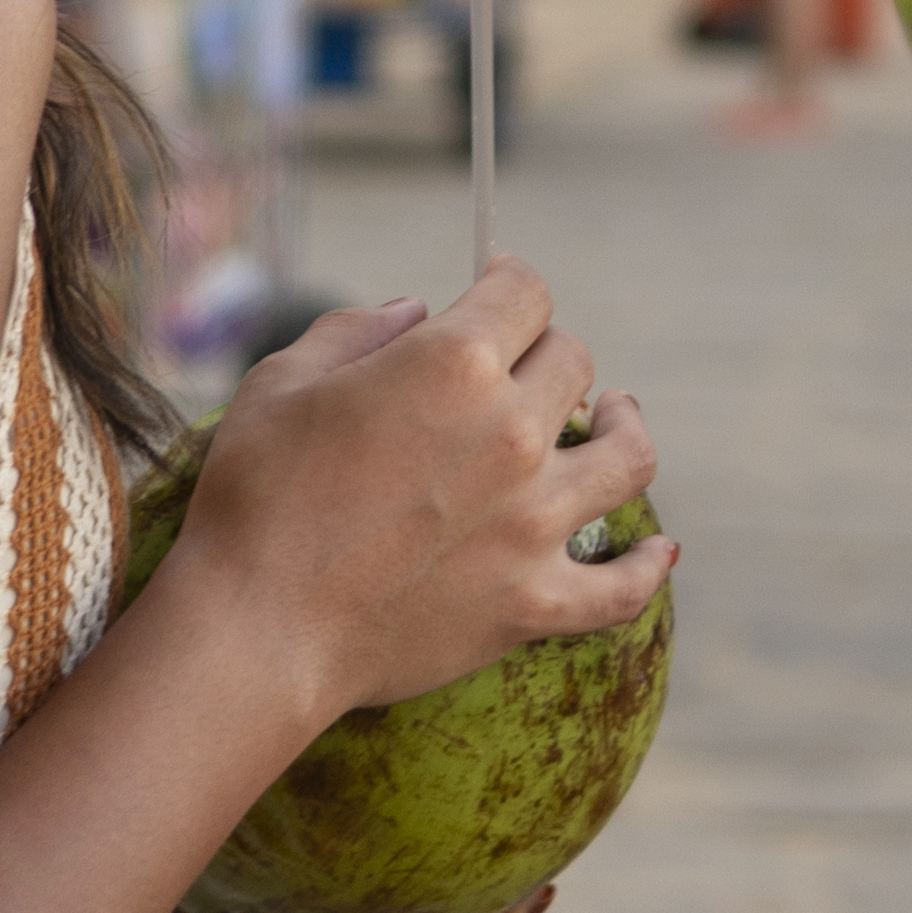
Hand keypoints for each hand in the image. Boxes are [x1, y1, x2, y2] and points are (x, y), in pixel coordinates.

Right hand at [167, 257, 675, 725]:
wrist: (257, 628)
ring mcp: (533, 521)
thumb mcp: (283, 380)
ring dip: (622, 428)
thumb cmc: (255, 496)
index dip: (509, 283)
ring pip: (627, 455)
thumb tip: (419, 311)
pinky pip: (622, 586)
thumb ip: (360, 329)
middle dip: (543, 355)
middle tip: (518, 371)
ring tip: (613, 421)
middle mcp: (510, 431)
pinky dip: (646, 566)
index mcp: (450, 361)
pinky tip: (657, 551)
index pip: (525, 292)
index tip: (499, 290)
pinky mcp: (534, 600)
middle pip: (573, 362)